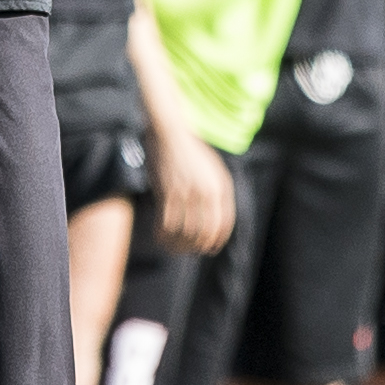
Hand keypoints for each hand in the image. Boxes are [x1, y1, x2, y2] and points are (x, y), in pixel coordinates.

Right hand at [157, 128, 237, 255]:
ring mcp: (186, 193)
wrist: (170, 133)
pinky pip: (167, 224)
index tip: (209, 249)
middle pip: (205, 232)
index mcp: (220, 186)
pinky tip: (160, 238)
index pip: (224, 224)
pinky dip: (163, 236)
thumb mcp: (214, 169)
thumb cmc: (191, 152)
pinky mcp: (167, 193)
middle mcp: (206, 192)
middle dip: (198, 246)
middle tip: (190, 251)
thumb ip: (218, 191)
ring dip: (179, 245)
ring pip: (185, 232)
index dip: (217, 241)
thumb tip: (216, 220)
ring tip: (173, 247)